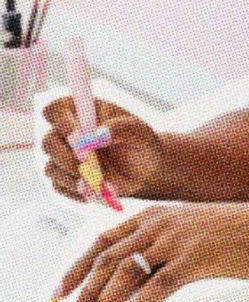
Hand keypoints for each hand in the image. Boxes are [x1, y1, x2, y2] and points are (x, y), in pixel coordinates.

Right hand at [42, 97, 162, 200]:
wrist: (146, 171)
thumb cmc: (141, 143)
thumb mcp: (137, 130)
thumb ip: (116, 128)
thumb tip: (92, 136)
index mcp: (82, 111)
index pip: (56, 110)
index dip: (61, 122)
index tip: (80, 136)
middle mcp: (68, 133)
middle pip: (48, 142)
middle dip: (66, 156)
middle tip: (89, 164)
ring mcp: (64, 156)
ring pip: (51, 168)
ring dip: (74, 177)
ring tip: (100, 182)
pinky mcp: (66, 177)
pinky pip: (59, 186)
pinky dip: (77, 191)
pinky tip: (97, 191)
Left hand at [49, 202, 248, 301]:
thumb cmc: (231, 234)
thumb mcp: (185, 230)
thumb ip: (156, 246)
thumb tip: (127, 277)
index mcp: (154, 216)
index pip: (102, 243)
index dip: (77, 270)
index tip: (60, 295)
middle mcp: (160, 224)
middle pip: (107, 261)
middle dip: (83, 295)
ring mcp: (177, 239)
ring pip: (126, 274)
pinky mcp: (195, 257)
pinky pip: (159, 285)